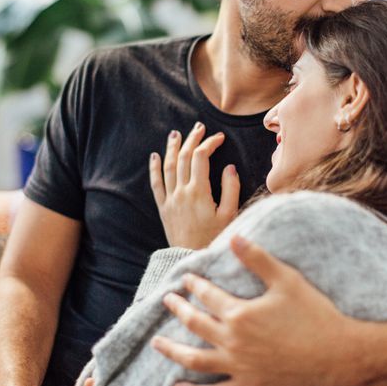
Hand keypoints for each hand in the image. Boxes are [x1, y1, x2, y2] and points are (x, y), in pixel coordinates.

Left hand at [149, 123, 239, 249]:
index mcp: (199, 191)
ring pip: (169, 166)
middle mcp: (182, 192)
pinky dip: (155, 168)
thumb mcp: (230, 215)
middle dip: (192, 139)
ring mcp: (171, 199)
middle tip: (198, 127)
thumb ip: (231, 189)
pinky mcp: (164, 208)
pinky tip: (155, 156)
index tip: (219, 137)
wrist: (192, 258)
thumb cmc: (215, 238)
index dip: (210, 143)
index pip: (202, 157)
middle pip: (185, 157)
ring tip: (176, 134)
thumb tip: (229, 167)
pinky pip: (156, 184)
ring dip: (173, 148)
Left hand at [150, 236, 354, 385]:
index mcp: (240, 313)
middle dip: (178, 309)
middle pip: (195, 324)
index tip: (186, 278)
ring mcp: (238, 367)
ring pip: (195, 360)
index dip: (195, 285)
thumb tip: (235, 237)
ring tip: (157, 343)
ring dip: (173, 351)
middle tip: (166, 300)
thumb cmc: (313, 312)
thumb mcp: (286, 279)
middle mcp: (233, 341)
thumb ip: (257, 259)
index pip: (208, 295)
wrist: (335, 353)